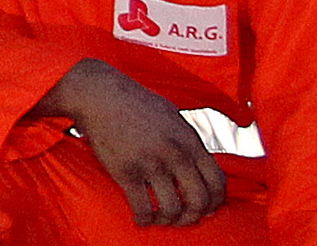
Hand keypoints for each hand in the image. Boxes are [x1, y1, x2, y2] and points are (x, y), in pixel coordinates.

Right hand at [43, 58, 224, 227]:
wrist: (99, 95)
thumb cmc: (135, 103)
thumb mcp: (173, 117)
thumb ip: (190, 141)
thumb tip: (202, 164)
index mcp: (189, 141)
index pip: (218, 182)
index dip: (216, 201)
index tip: (207, 208)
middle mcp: (174, 154)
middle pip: (199, 200)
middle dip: (194, 216)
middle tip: (185, 218)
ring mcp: (150, 163)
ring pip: (172, 208)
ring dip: (169, 220)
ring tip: (161, 218)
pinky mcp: (126, 170)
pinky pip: (143, 206)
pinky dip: (145, 219)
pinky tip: (141, 219)